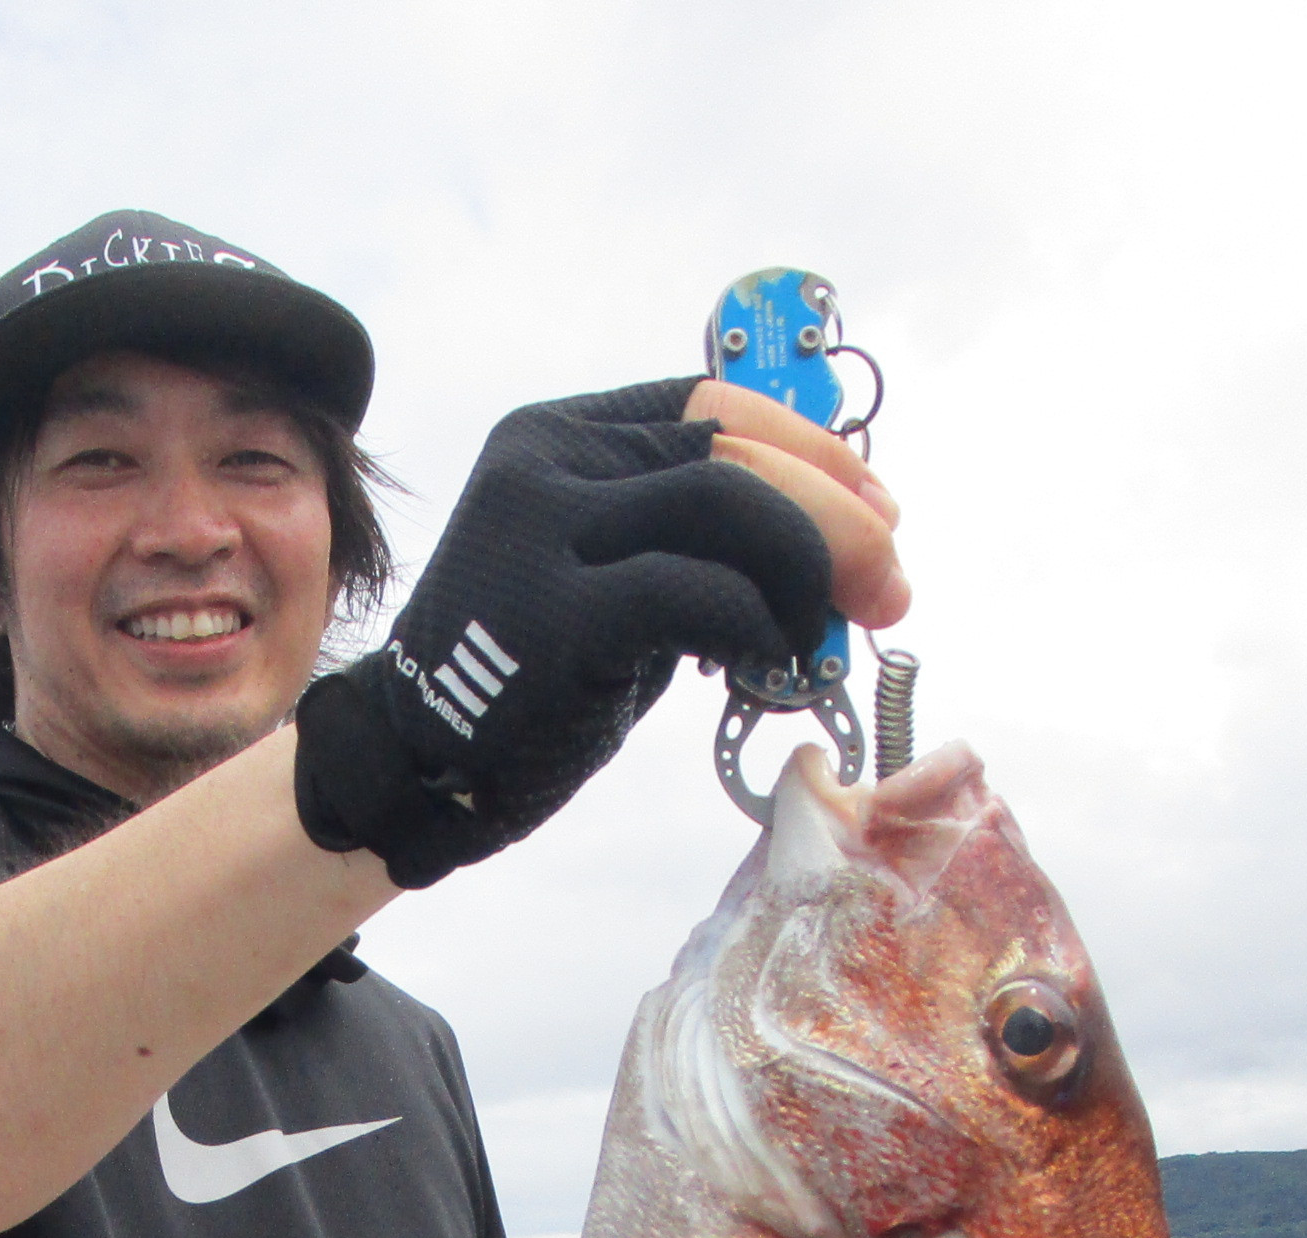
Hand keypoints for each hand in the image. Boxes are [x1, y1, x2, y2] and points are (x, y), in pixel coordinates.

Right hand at [294, 379, 908, 889]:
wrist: (419, 764)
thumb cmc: (531, 677)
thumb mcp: (607, 570)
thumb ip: (690, 536)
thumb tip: (840, 534)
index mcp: (559, 436)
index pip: (714, 405)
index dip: (815, 450)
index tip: (879, 508)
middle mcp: (546, 464)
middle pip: (733, 448)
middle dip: (839, 514)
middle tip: (887, 585)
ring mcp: (546, 533)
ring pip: (729, 503)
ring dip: (813, 565)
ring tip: (831, 630)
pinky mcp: (561, 616)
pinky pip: (703, 595)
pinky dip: (762, 629)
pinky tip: (769, 666)